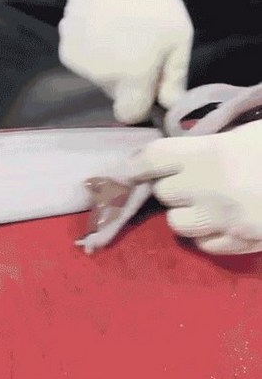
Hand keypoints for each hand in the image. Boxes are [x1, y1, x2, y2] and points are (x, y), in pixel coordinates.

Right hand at [58, 0, 193, 123]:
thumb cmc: (149, 2)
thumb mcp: (178, 36)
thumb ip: (175, 76)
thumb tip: (170, 106)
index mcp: (133, 76)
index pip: (130, 114)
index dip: (141, 106)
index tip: (148, 89)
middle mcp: (103, 78)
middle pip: (116, 95)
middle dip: (127, 82)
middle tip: (137, 50)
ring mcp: (80, 67)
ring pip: (99, 79)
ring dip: (110, 66)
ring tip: (117, 36)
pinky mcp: (65, 53)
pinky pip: (84, 65)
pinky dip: (92, 54)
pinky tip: (99, 31)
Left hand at [129, 120, 261, 254]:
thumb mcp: (249, 132)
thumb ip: (210, 144)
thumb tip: (175, 156)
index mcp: (211, 154)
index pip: (153, 159)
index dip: (137, 164)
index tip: (130, 169)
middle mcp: (210, 190)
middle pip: (163, 192)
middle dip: (171, 186)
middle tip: (191, 180)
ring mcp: (225, 221)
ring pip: (177, 223)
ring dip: (185, 214)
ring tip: (206, 204)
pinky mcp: (241, 243)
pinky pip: (204, 245)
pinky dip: (208, 235)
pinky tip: (222, 223)